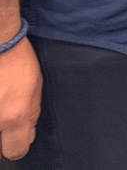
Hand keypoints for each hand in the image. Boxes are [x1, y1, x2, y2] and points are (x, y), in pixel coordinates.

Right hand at [0, 37, 40, 160]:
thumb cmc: (17, 61)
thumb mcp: (36, 87)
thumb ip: (32, 115)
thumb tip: (29, 135)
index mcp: (14, 117)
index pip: (15, 151)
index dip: (19, 146)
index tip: (19, 138)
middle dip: (2, 141)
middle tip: (6, 122)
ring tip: (2, 105)